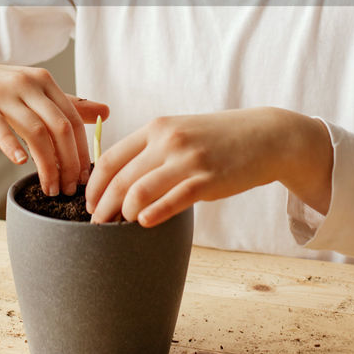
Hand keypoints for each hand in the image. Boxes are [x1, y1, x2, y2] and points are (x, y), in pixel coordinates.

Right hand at [0, 51, 108, 196]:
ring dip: (47, 165)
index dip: (82, 152)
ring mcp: (1, 92)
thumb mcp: (31, 91)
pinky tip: (19, 163)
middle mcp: (27, 83)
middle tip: (68, 190)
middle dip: (69, 163)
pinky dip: (11, 146)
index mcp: (44, 81)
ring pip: (35, 131)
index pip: (74, 119)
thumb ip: (68, 103)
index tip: (84, 179)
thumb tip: (106, 112)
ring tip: (49, 188)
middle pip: (60, 126)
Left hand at [85, 108, 331, 225]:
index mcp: (156, 128)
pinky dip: (152, 215)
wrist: (264, 136)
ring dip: (123, 214)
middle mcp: (168, 141)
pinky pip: (171, 202)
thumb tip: (120, 182)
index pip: (110, 158)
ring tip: (120, 225)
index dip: (94, 185)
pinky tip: (144, 223)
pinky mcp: (207, 181)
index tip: (89, 203)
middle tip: (96, 224)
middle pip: (119, 179)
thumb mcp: (180, 132)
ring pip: (139, 192)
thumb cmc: (218, 139)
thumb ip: (151, 151)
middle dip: (102, 206)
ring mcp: (188, 160)